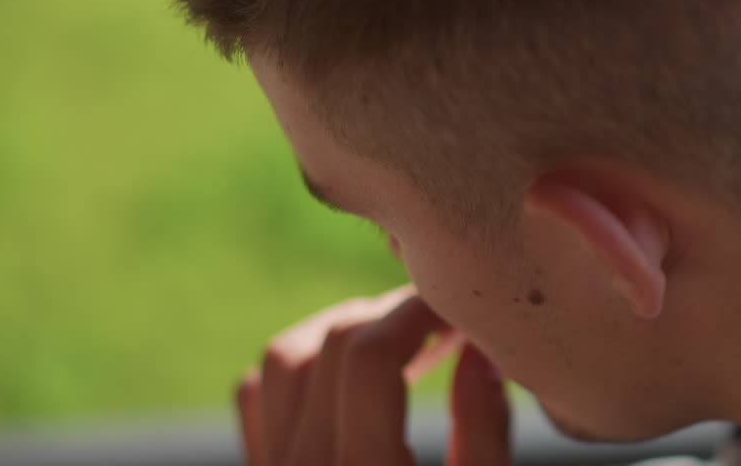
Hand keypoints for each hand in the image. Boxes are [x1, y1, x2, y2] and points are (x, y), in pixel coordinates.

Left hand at [236, 287, 512, 465]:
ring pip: (285, 358)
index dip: (421, 312)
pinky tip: (346, 373)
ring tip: (401, 340)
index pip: (372, 357)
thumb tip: (480, 348)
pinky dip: (298, 365)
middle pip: (333, 345)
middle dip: (395, 313)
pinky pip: (256, 396)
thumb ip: (484, 433)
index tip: (463, 308)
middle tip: (447, 321)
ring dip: (344, 328)